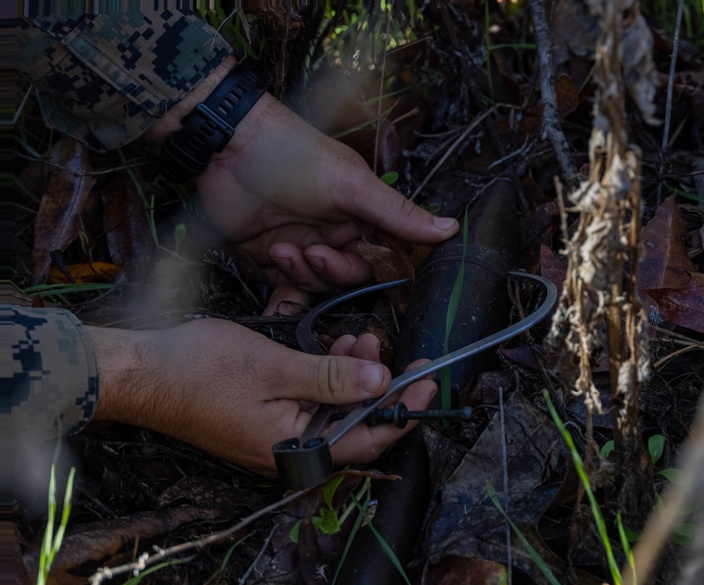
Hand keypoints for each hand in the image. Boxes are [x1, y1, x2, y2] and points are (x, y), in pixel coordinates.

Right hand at [87, 320, 436, 474]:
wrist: (139, 374)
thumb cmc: (201, 370)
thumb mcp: (276, 368)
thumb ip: (332, 378)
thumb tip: (383, 385)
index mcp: (298, 451)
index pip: (372, 437)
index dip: (407, 410)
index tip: (429, 378)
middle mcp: (292, 454)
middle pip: (357, 425)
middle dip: (379, 386)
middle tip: (388, 348)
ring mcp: (278, 440)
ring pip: (336, 412)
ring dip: (353, 377)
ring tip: (358, 340)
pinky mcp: (267, 422)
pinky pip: (312, 405)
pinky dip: (328, 379)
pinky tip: (334, 349)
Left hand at [146, 57, 458, 313]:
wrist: (227, 146)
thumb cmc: (294, 153)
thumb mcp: (352, 185)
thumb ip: (398, 215)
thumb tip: (451, 228)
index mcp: (363, 214)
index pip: (385, 254)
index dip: (380, 267)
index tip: (366, 265)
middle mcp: (336, 232)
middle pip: (351, 277)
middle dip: (332, 270)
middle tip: (313, 252)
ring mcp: (303, 246)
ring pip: (318, 286)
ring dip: (302, 274)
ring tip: (281, 249)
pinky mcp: (269, 258)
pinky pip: (284, 289)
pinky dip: (281, 293)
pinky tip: (273, 281)